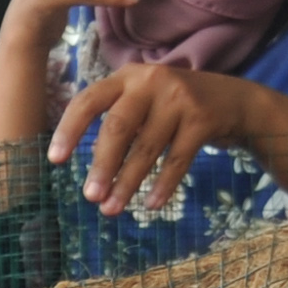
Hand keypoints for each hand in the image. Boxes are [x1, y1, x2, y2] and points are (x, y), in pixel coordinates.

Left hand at [49, 63, 258, 217]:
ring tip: (111, 209)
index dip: (69, 130)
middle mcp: (150, 81)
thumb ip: (117, 121)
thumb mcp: (143, 101)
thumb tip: (87, 164)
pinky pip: (177, 159)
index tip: (55, 160)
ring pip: (146, 147)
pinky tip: (152, 205)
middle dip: (102, 165)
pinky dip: (163, 185)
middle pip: (118, 127)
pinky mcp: (202, 119)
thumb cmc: (174, 106)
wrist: (233, 100)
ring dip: (127, 182)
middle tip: (90, 197)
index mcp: (126, 77)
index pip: (88, 101)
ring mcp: (178, 98)